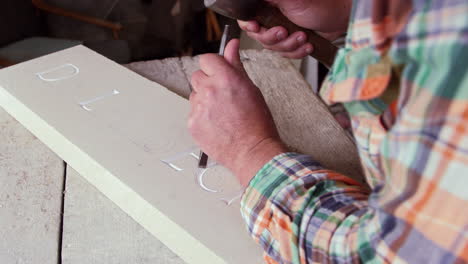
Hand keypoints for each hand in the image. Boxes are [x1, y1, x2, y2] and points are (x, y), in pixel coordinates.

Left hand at [189, 39, 286, 185]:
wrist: (252, 152)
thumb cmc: (257, 124)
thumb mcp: (251, 89)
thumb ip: (236, 65)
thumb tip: (231, 46)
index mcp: (226, 78)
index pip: (207, 59)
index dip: (214, 66)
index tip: (219, 73)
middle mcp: (209, 90)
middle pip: (197, 76)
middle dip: (208, 83)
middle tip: (223, 97)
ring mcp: (198, 108)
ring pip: (194, 95)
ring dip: (204, 100)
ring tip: (222, 114)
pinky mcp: (192, 123)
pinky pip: (193, 113)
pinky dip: (202, 117)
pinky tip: (216, 125)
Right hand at [238, 0, 351, 58]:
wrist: (341, 21)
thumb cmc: (322, 6)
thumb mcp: (291, 1)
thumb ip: (270, 0)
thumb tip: (252, 2)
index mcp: (269, 6)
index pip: (248, 18)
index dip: (249, 25)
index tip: (256, 27)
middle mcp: (273, 18)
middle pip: (259, 36)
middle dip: (275, 38)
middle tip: (285, 31)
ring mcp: (282, 31)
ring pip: (274, 47)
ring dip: (289, 45)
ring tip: (303, 37)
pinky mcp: (291, 43)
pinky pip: (286, 54)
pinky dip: (297, 52)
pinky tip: (307, 45)